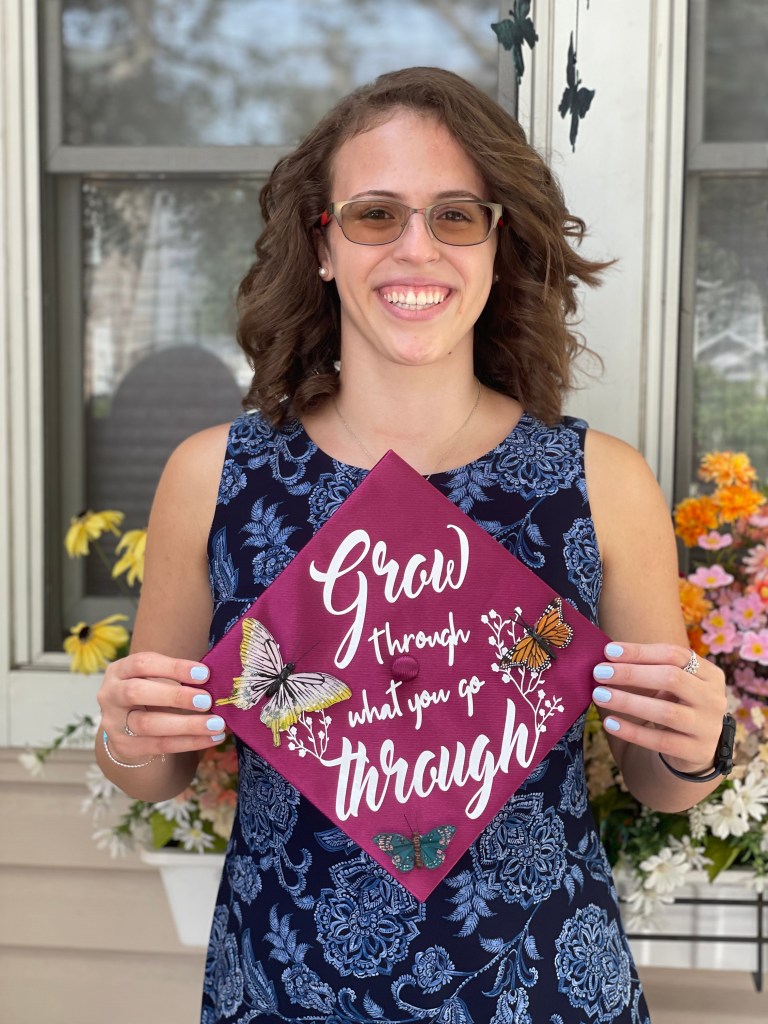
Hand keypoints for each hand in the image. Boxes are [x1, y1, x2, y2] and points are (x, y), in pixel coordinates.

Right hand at [97, 652, 224, 764]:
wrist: (127, 729)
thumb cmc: (151, 693)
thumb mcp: (155, 678)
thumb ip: (177, 677)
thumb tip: (217, 679)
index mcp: (119, 670)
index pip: (142, 663)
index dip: (173, 667)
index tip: (204, 673)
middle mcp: (110, 695)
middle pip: (137, 693)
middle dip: (175, 696)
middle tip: (207, 700)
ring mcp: (114, 723)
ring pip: (148, 724)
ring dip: (187, 725)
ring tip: (217, 724)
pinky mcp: (125, 747)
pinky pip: (160, 745)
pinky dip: (190, 742)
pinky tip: (213, 738)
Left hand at [591, 641, 727, 774]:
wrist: (694, 747)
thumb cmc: (675, 704)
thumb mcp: (670, 684)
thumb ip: (647, 668)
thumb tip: (607, 656)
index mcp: (710, 674)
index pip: (675, 654)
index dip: (640, 651)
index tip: (608, 651)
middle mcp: (714, 698)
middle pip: (672, 679)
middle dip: (631, 674)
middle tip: (599, 673)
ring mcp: (709, 727)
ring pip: (666, 712)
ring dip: (628, 702)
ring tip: (599, 695)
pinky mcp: (698, 752)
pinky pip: (661, 741)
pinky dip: (633, 731)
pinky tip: (610, 723)